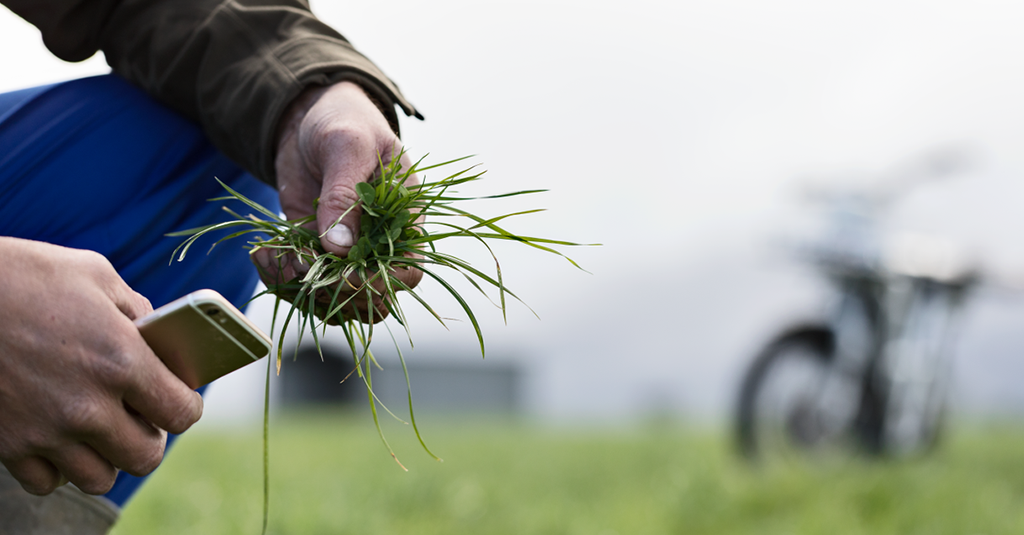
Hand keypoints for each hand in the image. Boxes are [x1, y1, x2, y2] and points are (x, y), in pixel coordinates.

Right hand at [0, 238, 202, 494]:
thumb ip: (136, 311)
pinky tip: (56, 436)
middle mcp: (87, 406)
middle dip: (149, 436)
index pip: (181, 413)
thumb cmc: (23, 276)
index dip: (185, 406)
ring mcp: (45, 432)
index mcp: (121, 361)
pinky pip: (47, 481)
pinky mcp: (7, 445)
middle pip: (145, 457)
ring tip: (97, 428)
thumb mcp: (93, 275)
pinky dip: (56, 466)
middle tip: (138, 415)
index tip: (178, 398)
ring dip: (105, 456)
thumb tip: (157, 338)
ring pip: (98, 478)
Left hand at [253, 81, 422, 321]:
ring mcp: (344, 252)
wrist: (311, 116)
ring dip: (298, 289)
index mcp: (403, 220)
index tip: (345, 273)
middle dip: (332, 292)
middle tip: (300, 260)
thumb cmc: (345, 121)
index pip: (409, 271)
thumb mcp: (348, 147)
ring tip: (274, 255)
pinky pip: (299, 283)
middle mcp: (378, 244)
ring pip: (332, 301)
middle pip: (371, 300)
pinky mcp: (312, 250)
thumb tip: (340, 248)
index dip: (382, 284)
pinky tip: (262, 252)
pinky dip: (277, 276)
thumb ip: (344, 196)